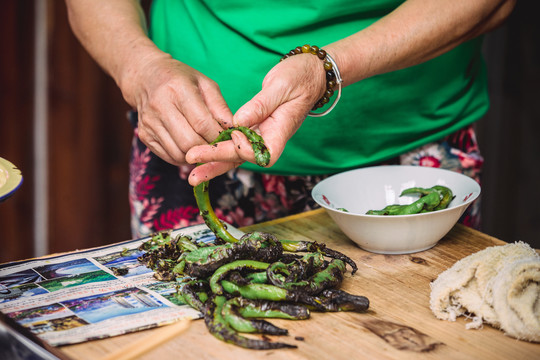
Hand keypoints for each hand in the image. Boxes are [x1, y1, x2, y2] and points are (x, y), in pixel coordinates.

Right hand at [121, 53, 232, 165]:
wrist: (147, 77)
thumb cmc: (182, 80)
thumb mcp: (205, 84)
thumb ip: (220, 107)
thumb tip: (234, 130)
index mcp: (178, 89)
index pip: (202, 123)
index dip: (218, 136)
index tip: (228, 138)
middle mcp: (160, 107)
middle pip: (189, 142)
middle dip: (208, 148)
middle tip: (217, 146)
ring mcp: (149, 123)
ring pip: (179, 153)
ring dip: (197, 155)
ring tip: (205, 146)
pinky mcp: (144, 135)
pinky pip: (169, 157)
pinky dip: (184, 157)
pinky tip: (191, 148)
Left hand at [185, 52, 326, 185]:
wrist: (309, 74)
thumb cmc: (299, 78)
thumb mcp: (281, 86)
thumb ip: (261, 105)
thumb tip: (239, 121)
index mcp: (280, 132)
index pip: (258, 152)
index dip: (240, 148)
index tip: (229, 135)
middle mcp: (269, 139)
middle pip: (241, 159)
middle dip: (216, 164)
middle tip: (193, 173)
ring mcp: (260, 136)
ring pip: (234, 155)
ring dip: (213, 164)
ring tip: (191, 174)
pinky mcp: (253, 129)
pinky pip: (233, 143)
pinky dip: (216, 150)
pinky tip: (200, 156)